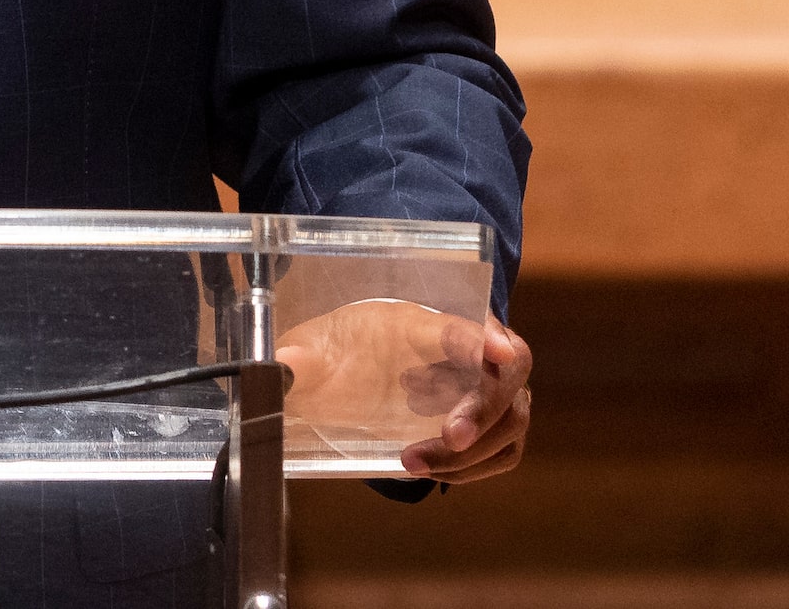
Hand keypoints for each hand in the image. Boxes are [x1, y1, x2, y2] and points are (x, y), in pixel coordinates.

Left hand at [274, 304, 530, 483]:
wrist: (346, 374)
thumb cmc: (338, 353)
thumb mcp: (313, 354)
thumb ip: (298, 359)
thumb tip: (277, 367)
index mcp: (423, 319)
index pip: (465, 323)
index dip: (486, 336)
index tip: (499, 351)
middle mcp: (465, 349)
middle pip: (508, 372)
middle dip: (485, 406)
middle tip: (451, 436)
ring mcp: (485, 388)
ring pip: (511, 417)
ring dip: (473, 449)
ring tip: (415, 463)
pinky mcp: (488, 426)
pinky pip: (505, 449)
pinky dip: (477, 467)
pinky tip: (434, 469)